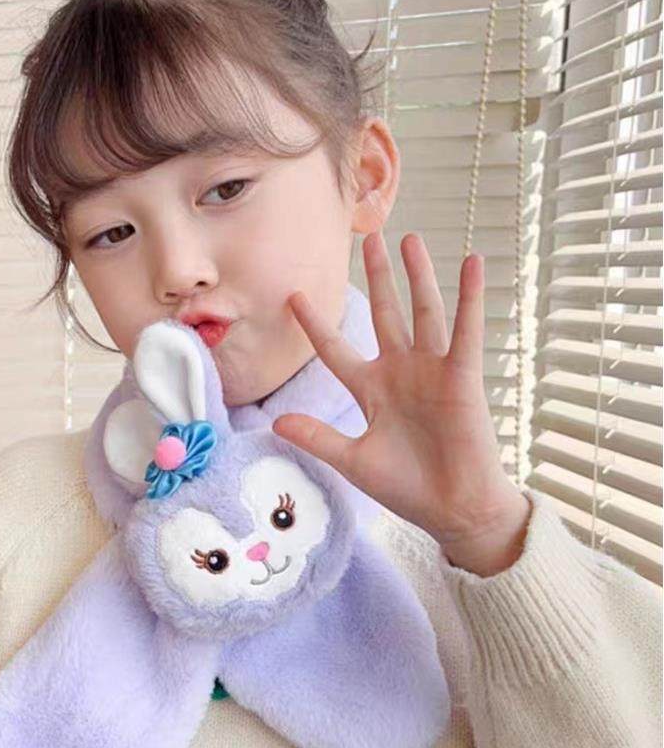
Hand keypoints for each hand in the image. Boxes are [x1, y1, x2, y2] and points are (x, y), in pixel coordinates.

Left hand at [272, 232, 531, 571]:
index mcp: (370, 390)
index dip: (315, 324)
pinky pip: (465, 330)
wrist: (452, 509)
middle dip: (377, 277)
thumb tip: (276, 422)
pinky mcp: (462, 376)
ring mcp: (432, 371)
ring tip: (408, 238)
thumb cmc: (407, 488)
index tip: (293, 295)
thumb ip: (317, 438)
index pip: (335, 349)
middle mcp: (400, 372)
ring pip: (422, 312)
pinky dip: (469, 297)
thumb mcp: (353, 461)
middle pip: (384, 313)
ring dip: (416, 275)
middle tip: (369, 238)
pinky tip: (471, 263)